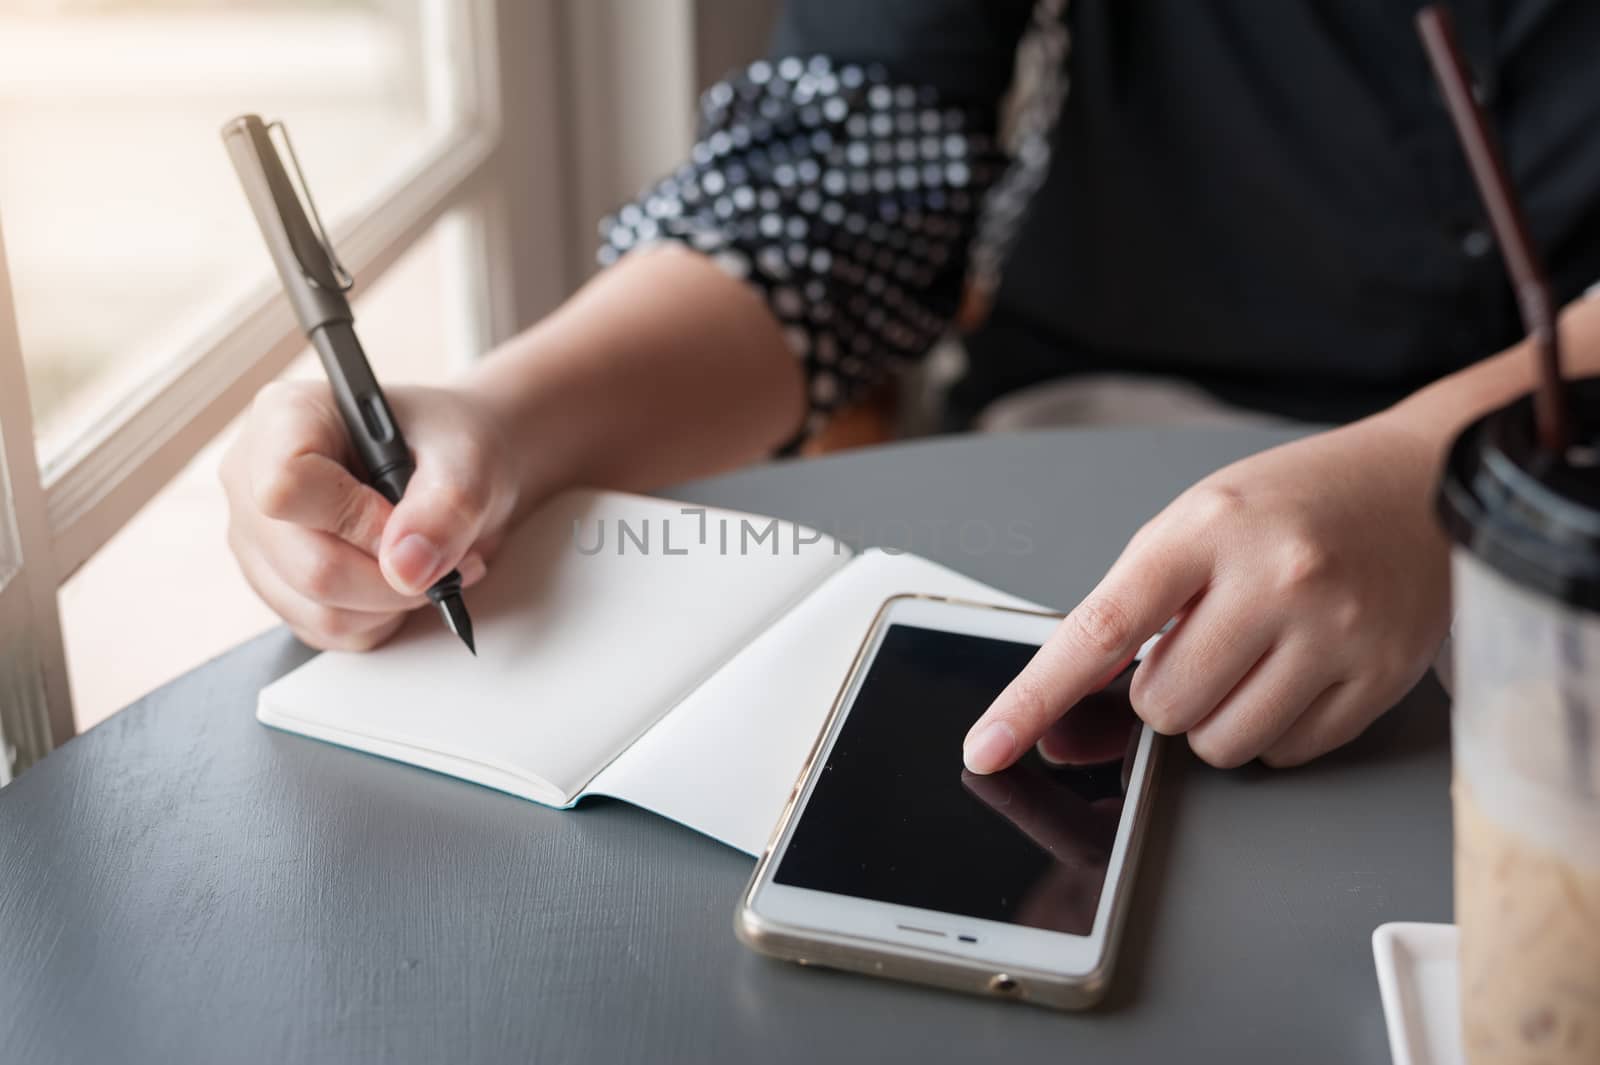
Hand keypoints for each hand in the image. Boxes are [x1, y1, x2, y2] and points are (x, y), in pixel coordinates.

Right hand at [221, 381, 521, 650]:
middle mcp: (252, 479)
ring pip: (317, 610)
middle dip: (393, 577)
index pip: (285, 487)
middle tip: (450, 557)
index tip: (406, 521)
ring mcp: (258, 540)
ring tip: (434, 562)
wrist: (451, 465)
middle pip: (307, 565)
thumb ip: (446, 506)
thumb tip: (406, 568)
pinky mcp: (277, 586)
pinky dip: (380, 618)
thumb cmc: (448, 444)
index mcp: (285, 418)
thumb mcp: (467, 457)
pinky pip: (326, 632)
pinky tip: (404, 579)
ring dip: (393, 602)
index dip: (355, 520)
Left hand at [964, 413, 1452, 770]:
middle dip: (1162, 694)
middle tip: (1202, 645)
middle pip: (1161, 708)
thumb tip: (1065, 713)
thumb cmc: (1290, 505)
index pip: (1099, 629)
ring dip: (1216, 720)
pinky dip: (1273, 730)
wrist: (1417, 483)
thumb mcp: (1195, 526)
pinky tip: (1295, 670)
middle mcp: (1275, 576)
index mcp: (1207, 528)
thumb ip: (1128, 610)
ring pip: (1221, 746)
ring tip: (1250, 656)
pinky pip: (1287, 754)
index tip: (986, 747)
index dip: (1033, 698)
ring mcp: (1335, 629)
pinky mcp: (1381, 676)